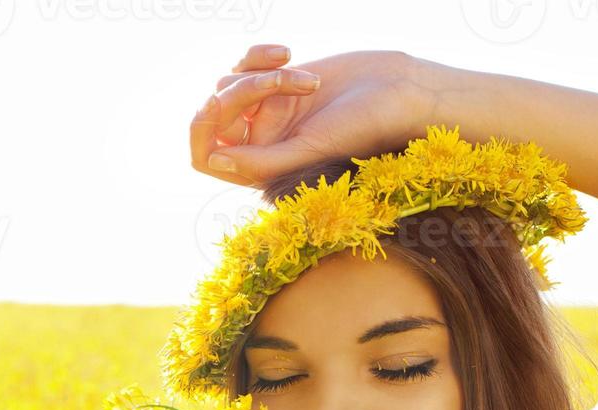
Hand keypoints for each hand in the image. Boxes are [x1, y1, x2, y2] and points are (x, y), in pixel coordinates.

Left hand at [189, 45, 439, 189]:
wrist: (396, 90)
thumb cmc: (363, 128)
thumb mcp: (310, 148)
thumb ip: (261, 162)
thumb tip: (213, 161)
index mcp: (262, 169)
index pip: (205, 156)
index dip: (201, 131)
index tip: (215, 105)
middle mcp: (260, 143)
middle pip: (216, 115)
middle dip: (240, 93)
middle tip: (273, 82)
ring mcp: (267, 111)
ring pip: (229, 84)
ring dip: (259, 74)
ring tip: (305, 78)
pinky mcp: (276, 82)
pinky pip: (244, 64)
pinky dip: (259, 55)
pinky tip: (289, 52)